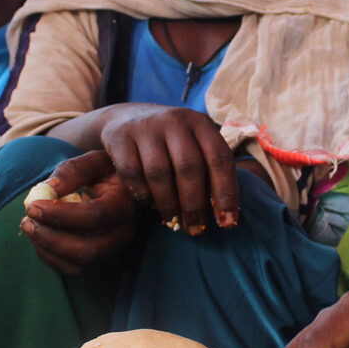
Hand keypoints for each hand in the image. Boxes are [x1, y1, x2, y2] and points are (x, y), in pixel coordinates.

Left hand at [22, 151, 142, 274]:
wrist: (117, 189)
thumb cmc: (103, 172)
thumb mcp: (93, 162)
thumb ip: (73, 171)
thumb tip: (48, 189)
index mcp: (126, 205)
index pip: (95, 216)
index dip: (60, 214)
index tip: (32, 205)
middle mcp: (124, 233)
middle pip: (88, 250)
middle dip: (51, 238)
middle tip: (27, 220)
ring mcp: (112, 250)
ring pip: (78, 264)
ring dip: (47, 248)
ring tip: (28, 225)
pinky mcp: (98, 260)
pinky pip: (72, 269)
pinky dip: (49, 256)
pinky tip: (37, 235)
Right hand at [98, 103, 239, 234]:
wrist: (126, 118)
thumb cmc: (170, 142)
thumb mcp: (194, 145)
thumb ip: (210, 171)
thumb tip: (225, 215)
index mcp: (200, 123)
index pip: (220, 158)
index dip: (226, 193)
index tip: (228, 223)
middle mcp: (175, 121)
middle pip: (189, 167)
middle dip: (194, 204)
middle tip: (196, 230)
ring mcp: (146, 127)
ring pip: (159, 173)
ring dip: (168, 204)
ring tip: (173, 221)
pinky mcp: (120, 138)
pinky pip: (132, 174)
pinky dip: (143, 195)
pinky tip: (150, 205)